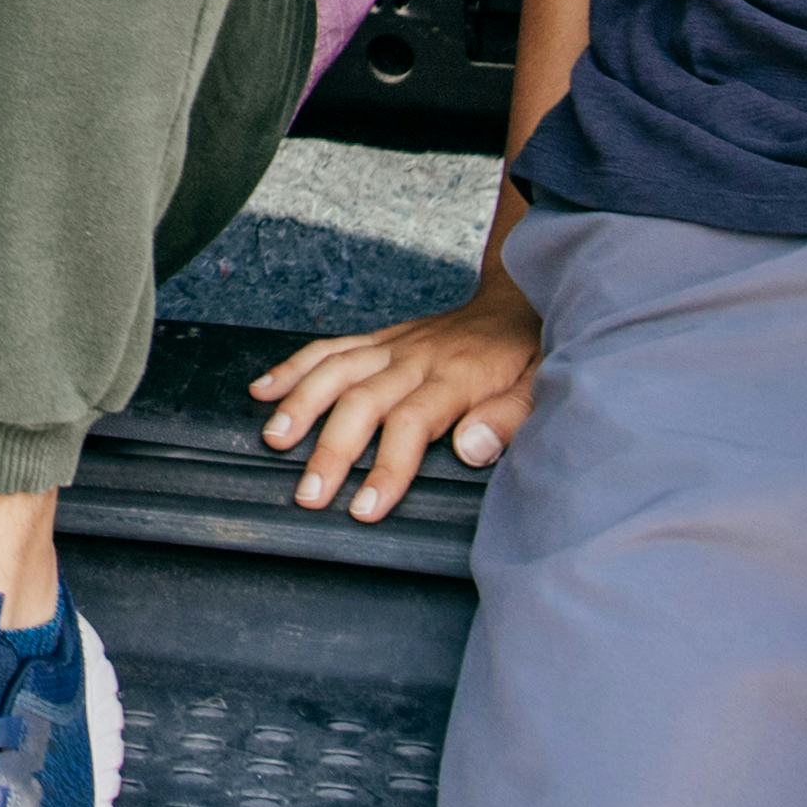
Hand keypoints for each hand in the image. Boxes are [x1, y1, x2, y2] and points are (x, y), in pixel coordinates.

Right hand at [252, 278, 541, 519]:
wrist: (519, 299)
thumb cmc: (529, 354)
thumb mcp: (542, 387)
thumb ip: (509, 419)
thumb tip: (472, 449)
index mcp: (457, 377)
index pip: (413, 423)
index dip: (387, 467)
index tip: (365, 507)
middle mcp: (416, 359)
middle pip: (363, 402)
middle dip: (332, 450)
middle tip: (309, 494)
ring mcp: (393, 347)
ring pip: (336, 370)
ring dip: (301, 404)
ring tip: (274, 440)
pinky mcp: (380, 340)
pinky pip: (330, 349)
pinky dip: (293, 368)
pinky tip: (263, 390)